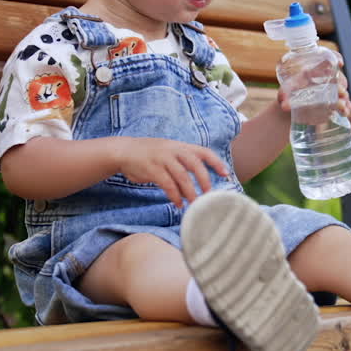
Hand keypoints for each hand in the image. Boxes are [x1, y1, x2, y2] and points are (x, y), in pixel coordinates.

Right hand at [115, 137, 230, 207]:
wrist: (124, 151)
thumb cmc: (149, 155)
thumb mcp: (168, 154)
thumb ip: (182, 167)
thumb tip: (193, 189)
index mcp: (180, 146)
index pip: (203, 151)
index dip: (216, 162)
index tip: (226, 174)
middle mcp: (174, 150)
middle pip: (195, 163)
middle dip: (204, 180)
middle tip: (209, 195)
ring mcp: (162, 158)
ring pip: (182, 176)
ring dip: (190, 192)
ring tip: (194, 204)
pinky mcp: (152, 169)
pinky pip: (167, 184)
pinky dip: (174, 195)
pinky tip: (178, 203)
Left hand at [276, 51, 350, 124]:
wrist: (291, 109)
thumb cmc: (287, 95)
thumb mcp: (284, 93)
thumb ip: (283, 96)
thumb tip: (283, 105)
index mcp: (315, 70)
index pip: (330, 59)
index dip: (337, 58)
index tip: (340, 63)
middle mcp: (326, 79)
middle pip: (339, 76)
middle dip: (341, 82)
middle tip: (339, 91)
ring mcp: (331, 92)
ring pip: (343, 91)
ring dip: (344, 96)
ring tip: (342, 104)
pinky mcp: (333, 104)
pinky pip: (344, 103)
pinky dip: (347, 106)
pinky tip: (345, 110)